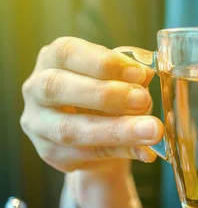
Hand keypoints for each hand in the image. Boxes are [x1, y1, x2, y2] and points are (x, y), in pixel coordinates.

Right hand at [21, 37, 163, 173]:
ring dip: (116, 130)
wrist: (99, 136)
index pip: (68, 52)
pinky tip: (145, 150)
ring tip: (151, 130)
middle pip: (58, 87)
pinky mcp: (49, 153)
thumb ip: (130, 75)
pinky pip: (85, 155)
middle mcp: (36, 88)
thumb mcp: (119, 77)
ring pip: (70, 129)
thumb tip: (145, 75)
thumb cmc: (107, 94)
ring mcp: (38, 123)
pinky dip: (120, 152)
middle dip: (104, 94)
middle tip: (142, 100)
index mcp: (52, 58)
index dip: (103, 62)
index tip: (139, 74)